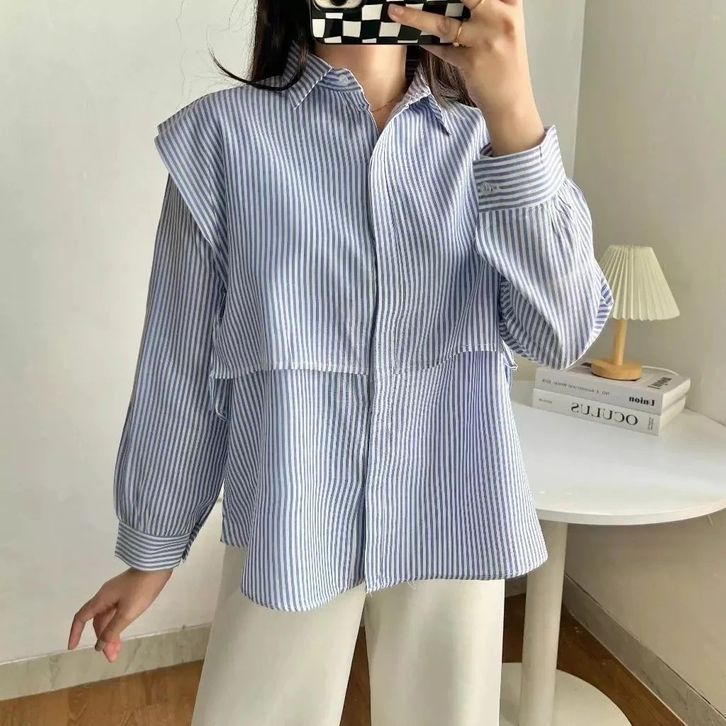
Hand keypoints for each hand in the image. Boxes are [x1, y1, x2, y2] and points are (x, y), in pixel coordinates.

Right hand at [67, 567, 172, 662]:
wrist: (157, 566)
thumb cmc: (141, 589)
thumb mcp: (126, 613)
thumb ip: (112, 630)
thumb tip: (99, 645)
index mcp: (101, 600)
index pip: (81, 618)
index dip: (75, 632)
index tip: (73, 648)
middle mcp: (105, 597)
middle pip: (98, 622)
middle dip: (102, 640)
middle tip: (111, 657)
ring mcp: (116, 595)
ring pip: (108, 619)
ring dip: (111, 635)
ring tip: (117, 653)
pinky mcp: (126, 594)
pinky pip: (116, 613)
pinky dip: (117, 626)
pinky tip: (122, 636)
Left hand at [387, 0, 544, 154]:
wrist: (511, 101)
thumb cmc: (505, 63)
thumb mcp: (504, 28)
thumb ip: (488, 8)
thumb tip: (455, 1)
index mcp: (511, 6)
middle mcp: (501, 19)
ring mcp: (486, 41)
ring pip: (444, 24)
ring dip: (414, 16)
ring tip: (394, 10)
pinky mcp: (472, 62)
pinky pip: (442, 49)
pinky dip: (428, 45)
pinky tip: (415, 37)